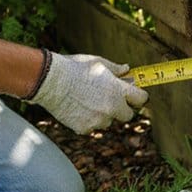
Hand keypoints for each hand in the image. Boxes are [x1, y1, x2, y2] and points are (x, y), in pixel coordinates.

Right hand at [28, 52, 148, 134]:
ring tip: (87, 101)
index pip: (141, 99)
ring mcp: (98, 120)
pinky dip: (87, 120)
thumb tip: (127, 70)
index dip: (139, 97)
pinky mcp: (85, 128)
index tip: (135, 96)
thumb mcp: (97, 63)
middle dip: (122, 108)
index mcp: (118, 90)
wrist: (50, 81)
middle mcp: (112, 107)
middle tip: (111, 100)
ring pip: (108, 121)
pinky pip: (91, 126)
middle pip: (128, 115)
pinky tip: (77, 108)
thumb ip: (115, 69)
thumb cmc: (74, 68)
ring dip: (103, 114)